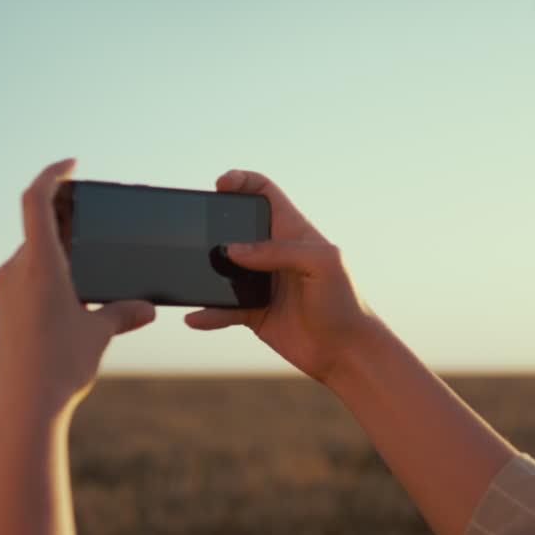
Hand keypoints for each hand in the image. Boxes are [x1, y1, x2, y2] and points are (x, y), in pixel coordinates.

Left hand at [0, 159, 155, 416]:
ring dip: (59, 260)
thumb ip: (122, 313)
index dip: (53, 175)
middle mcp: (14, 272)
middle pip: (39, 233)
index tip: (72, 165)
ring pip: (33, 261)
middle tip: (94, 225)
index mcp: (38, 265)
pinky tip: (70, 306)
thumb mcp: (98, 335)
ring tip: (90, 274)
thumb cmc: (58, 367)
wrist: (18, 411)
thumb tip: (148, 309)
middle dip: (67, 227)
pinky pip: (25, 285)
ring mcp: (3, 294)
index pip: (36, 200)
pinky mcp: (0, 315)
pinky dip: (48, 284)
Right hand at [184, 170, 380, 384]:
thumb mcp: (322, 263)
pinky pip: (223, 309)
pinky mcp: (253, 313)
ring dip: (203, 271)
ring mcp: (261, 283)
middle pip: (235, 228)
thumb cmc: (345, 302)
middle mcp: (273, 254)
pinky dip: (208, 313)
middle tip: (195, 232)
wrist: (347, 352)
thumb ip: (279, 250)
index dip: (241, 182)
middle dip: (212, 225)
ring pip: (222, 269)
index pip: (263, 192)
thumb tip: (233, 250)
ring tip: (187, 274)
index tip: (220, 185)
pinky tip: (196, 317)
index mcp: (293, 231)